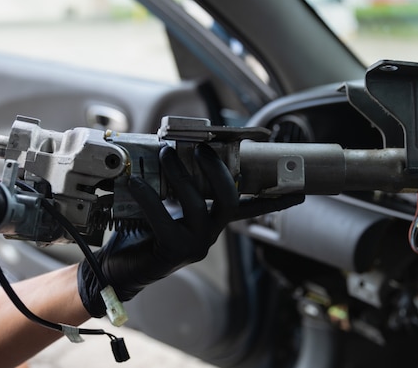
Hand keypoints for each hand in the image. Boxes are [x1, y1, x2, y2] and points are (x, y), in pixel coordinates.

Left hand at [78, 143, 303, 316]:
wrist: (117, 269)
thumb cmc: (140, 233)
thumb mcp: (164, 205)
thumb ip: (176, 186)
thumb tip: (172, 149)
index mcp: (212, 223)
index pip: (249, 210)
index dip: (274, 200)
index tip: (300, 191)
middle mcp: (209, 235)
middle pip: (229, 200)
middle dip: (218, 170)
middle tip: (202, 148)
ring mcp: (194, 245)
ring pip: (198, 205)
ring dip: (181, 174)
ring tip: (167, 154)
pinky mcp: (172, 251)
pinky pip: (163, 218)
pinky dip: (148, 196)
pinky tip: (136, 182)